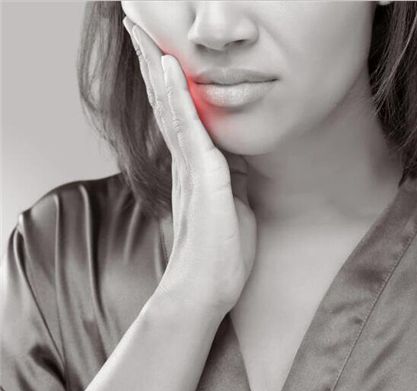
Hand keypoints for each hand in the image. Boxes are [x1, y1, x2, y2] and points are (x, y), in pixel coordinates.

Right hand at [122, 17, 256, 313]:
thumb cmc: (219, 251)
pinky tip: (171, 70)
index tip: (158, 53)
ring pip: (171, 108)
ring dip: (159, 69)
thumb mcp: (231, 205)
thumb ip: (229, 180)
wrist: (206, 289)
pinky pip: (189, 130)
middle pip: (166, 104)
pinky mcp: (204, 178)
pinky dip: (178, 98)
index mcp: (195, 167)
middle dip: (153, 65)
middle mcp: (187, 162)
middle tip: (137, 31)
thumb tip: (235, 163)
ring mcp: (192, 168)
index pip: (178, 116)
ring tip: (144, 36)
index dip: (167, 83)